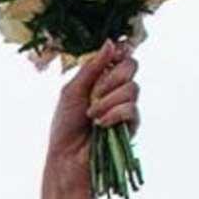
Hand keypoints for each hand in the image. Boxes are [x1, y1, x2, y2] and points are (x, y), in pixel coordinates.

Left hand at [63, 45, 140, 164]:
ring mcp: (126, 106)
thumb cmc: (65, 124)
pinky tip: (100, 125)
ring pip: (132, 88)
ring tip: (91, 116)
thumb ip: (92, 67)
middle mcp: (117, 89)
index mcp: (103, 78)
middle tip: (94, 94)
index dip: (121, 52)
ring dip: (107, 101)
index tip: (113, 56)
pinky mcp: (131, 125)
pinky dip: (114, 114)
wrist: (67, 156)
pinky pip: (132, 109)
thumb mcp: (73, 90)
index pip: (122, 55)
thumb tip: (111, 42)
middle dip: (111, 78)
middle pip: (131, 66)